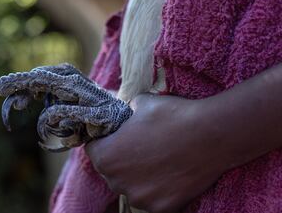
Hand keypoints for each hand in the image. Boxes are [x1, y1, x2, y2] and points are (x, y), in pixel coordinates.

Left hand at [85, 93, 227, 212]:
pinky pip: (152, 198)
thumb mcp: (141, 103)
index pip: (93, 150)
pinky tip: (170, 173)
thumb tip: (126, 113)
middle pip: (110, 170)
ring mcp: (140, 198)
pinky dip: (158, 189)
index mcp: (106, 156)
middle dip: (120, 159)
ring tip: (158, 160)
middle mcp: (117, 182)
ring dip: (138, 176)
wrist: (212, 134)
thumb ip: (125, 112)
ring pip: (131, 186)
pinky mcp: (162, 208)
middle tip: (139, 147)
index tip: (115, 137)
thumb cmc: (172, 115)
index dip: (103, 140)